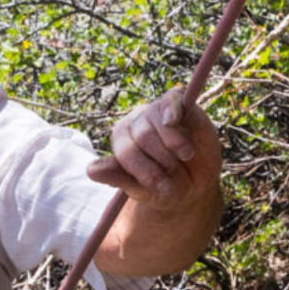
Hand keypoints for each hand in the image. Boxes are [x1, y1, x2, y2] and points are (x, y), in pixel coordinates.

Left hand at [88, 89, 218, 203]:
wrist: (197, 181)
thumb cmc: (165, 185)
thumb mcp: (142, 189)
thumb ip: (117, 178)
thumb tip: (90, 170)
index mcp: (121, 141)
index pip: (126, 152)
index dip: (146, 172)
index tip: (163, 188)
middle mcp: (135, 122)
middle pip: (144, 137)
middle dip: (164, 161)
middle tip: (175, 171)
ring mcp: (155, 110)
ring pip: (161, 124)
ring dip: (177, 146)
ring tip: (186, 156)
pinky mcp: (177, 102)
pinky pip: (171, 100)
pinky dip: (172, 111)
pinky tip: (174, 121)